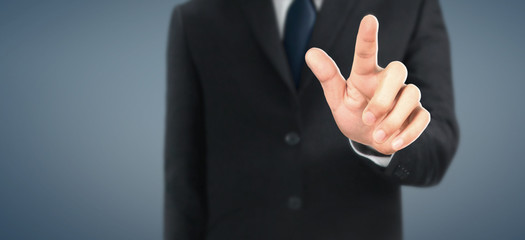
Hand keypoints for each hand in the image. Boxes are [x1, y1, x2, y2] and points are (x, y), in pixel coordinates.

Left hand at [305, 15, 429, 154]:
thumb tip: (310, 52)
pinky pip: (423, 117)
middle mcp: (388, 81)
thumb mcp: (338, 99)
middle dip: (384, 97)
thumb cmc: (354, 113)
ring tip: (377, 136)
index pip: (366, 52)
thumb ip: (328, 77)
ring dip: (394, 119)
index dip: (367, 37)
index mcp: (366, 74)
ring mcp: (406, 96)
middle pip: (399, 71)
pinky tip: (393, 143)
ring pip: (412, 94)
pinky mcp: (418, 113)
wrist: (370, 140)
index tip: (369, 20)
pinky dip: (409, 133)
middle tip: (368, 118)